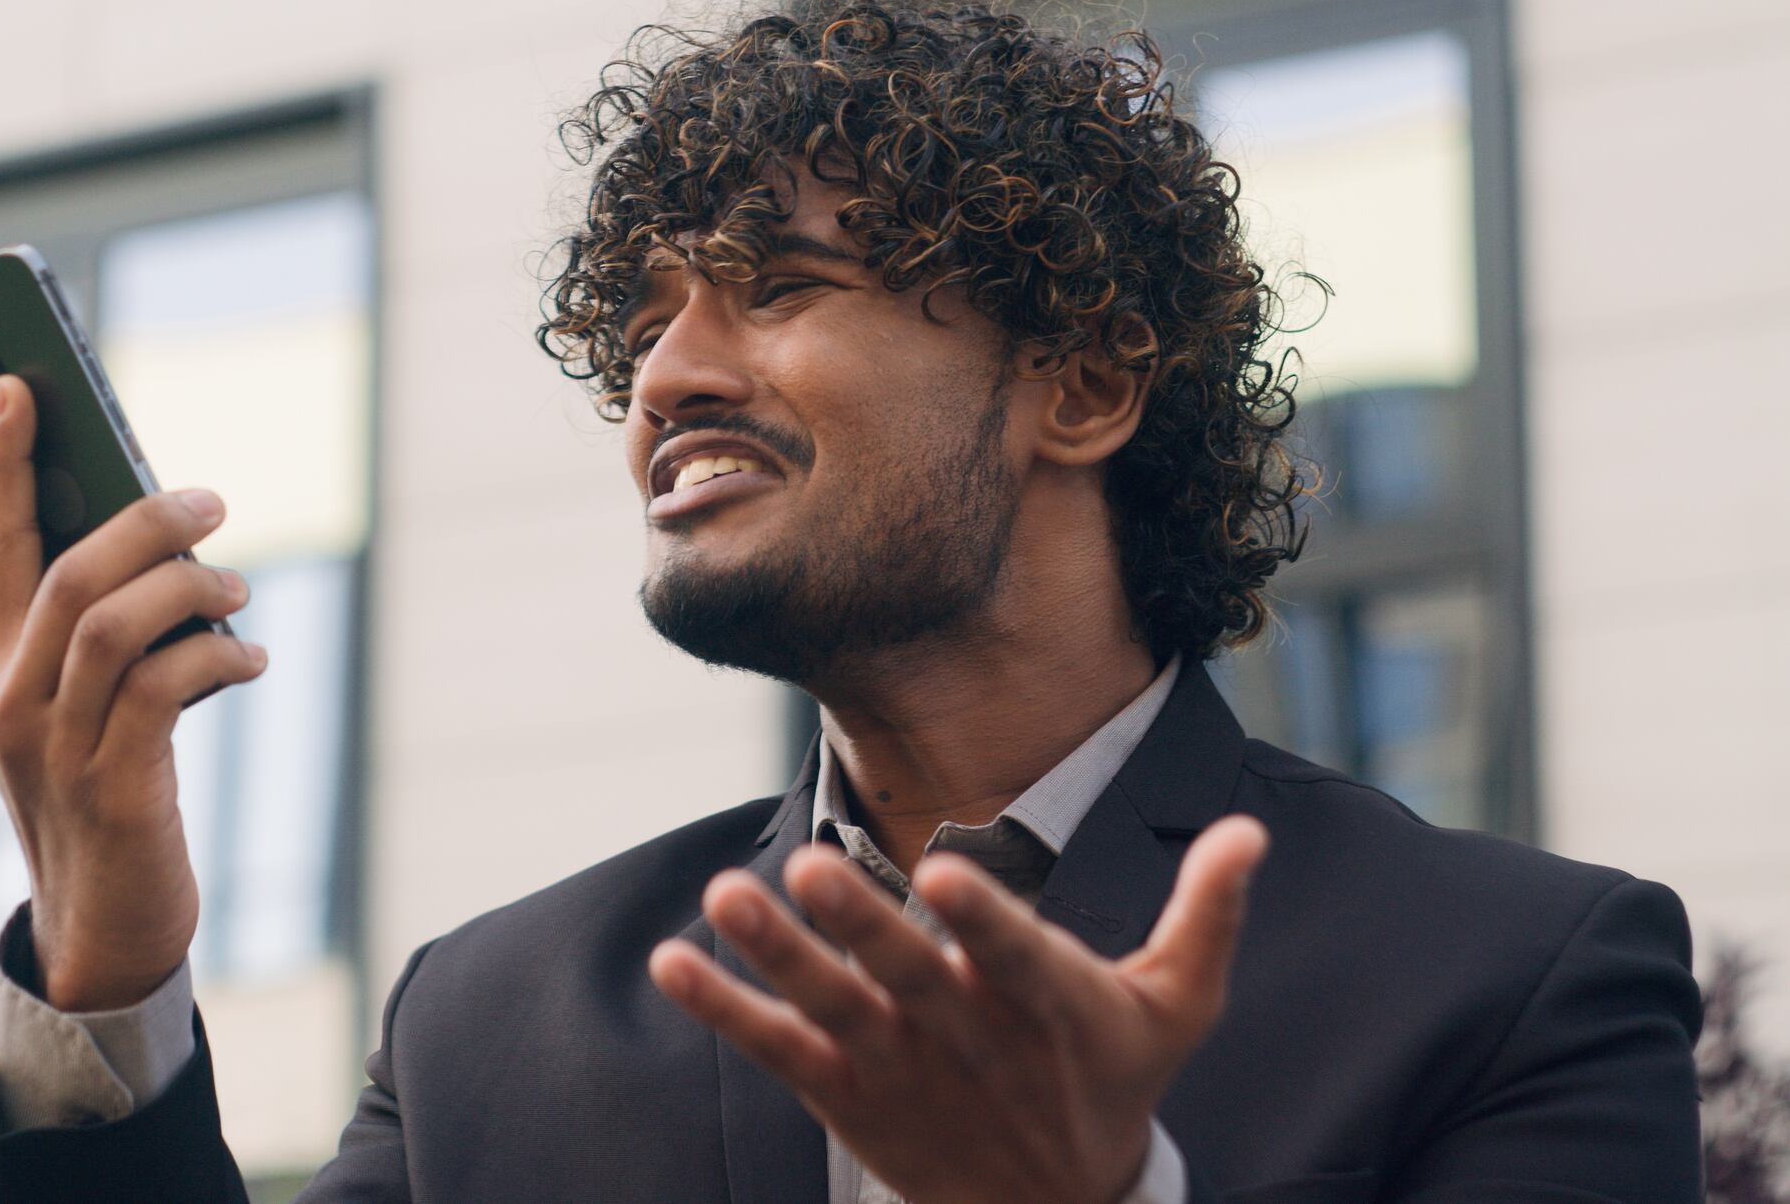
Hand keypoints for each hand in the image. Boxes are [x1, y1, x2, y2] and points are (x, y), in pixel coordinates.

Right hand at [0, 375, 268, 1010]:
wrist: (102, 921)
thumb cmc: (102, 790)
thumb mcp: (77, 701)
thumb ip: (94, 624)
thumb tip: (159, 531)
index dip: (1, 460)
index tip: (18, 384)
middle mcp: (3, 696)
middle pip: (67, 569)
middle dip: (144, 519)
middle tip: (209, 500)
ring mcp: (50, 744)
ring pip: (113, 620)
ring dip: (190, 586)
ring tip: (237, 584)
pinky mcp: (110, 784)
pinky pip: (164, 687)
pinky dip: (218, 658)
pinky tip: (249, 662)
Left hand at [650, 815, 1267, 1203]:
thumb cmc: (1114, 1082)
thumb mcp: (1178, 1007)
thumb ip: (1208, 915)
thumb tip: (1249, 829)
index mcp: (1048, 1007)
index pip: (1015, 955)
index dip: (982, 915)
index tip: (941, 867)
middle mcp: (966, 1037)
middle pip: (907, 976)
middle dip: (859, 924)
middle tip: (810, 865)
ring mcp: (897, 1067)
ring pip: (830, 1008)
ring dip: (774, 955)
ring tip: (726, 894)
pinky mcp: (843, 1092)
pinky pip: (776, 1049)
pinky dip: (723, 1010)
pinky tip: (671, 961)